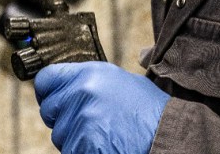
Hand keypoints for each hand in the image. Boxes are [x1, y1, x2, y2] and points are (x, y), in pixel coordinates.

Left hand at [34, 61, 169, 153]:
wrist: (173, 133)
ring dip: (74, 139)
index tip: (52, 100)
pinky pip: (71, 150)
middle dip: (63, 119)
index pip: (46, 79)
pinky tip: (103, 146)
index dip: (47, 92)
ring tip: (103, 135)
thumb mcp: (117, 81)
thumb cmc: (148, 109)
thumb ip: (86, 80)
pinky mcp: (88, 142)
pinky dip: (82, 150)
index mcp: (88, 73)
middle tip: (88, 124)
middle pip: (50, 111)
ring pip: (59, 135)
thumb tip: (62, 85)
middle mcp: (82, 92)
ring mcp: (84, 118)